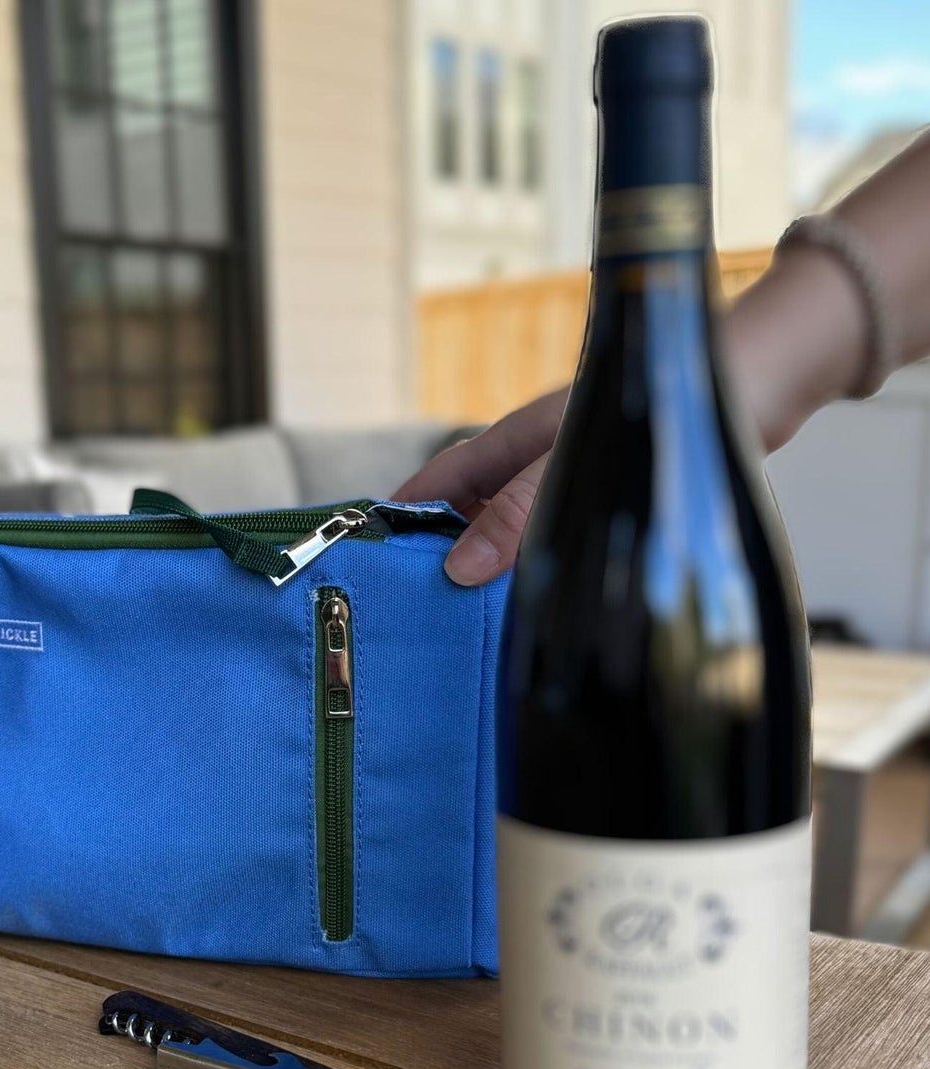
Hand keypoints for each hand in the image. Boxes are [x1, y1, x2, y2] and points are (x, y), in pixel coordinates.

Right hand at [394, 262, 826, 587]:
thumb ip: (514, 516)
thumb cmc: (650, 408)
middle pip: (465, 518)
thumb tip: (457, 570)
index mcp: (507, 443)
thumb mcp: (566, 465)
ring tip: (467, 630)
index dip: (399, 520)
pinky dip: (533, 577)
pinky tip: (534, 616)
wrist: (751, 386)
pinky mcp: (600, 506)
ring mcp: (563, 487)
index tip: (369, 567)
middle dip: (440, 560)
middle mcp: (529, 467)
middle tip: (417, 618)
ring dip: (489, 576)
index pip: (434, 484)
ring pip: (508, 537)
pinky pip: (548, 546)